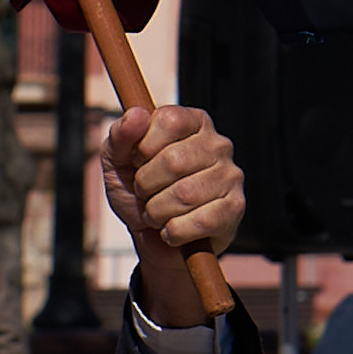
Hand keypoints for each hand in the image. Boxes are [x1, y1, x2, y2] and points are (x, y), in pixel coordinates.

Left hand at [96, 105, 246, 318]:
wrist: (153, 239)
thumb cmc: (138, 193)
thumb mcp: (118, 162)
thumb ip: (121, 136)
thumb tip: (136, 114)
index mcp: (193, 122)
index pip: (169, 120)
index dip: (143, 147)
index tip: (139, 161)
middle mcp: (218, 144)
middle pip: (174, 160)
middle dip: (146, 185)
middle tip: (146, 193)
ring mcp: (230, 176)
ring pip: (184, 195)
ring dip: (157, 212)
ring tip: (157, 213)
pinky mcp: (234, 209)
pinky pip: (199, 222)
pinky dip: (174, 232)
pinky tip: (172, 229)